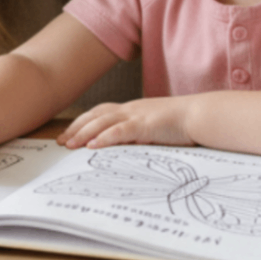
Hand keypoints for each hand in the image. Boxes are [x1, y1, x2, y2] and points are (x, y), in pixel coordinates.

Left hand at [57, 97, 195, 149]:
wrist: (200, 115)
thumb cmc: (181, 123)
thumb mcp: (154, 128)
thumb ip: (138, 136)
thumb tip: (124, 149)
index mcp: (132, 109)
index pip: (100, 113)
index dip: (83, 123)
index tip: (68, 135)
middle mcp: (130, 109)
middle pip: (95, 116)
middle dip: (76, 128)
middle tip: (61, 142)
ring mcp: (137, 116)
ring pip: (103, 122)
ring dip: (84, 133)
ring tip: (70, 145)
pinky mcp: (146, 125)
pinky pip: (121, 131)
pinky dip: (105, 137)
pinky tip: (93, 146)